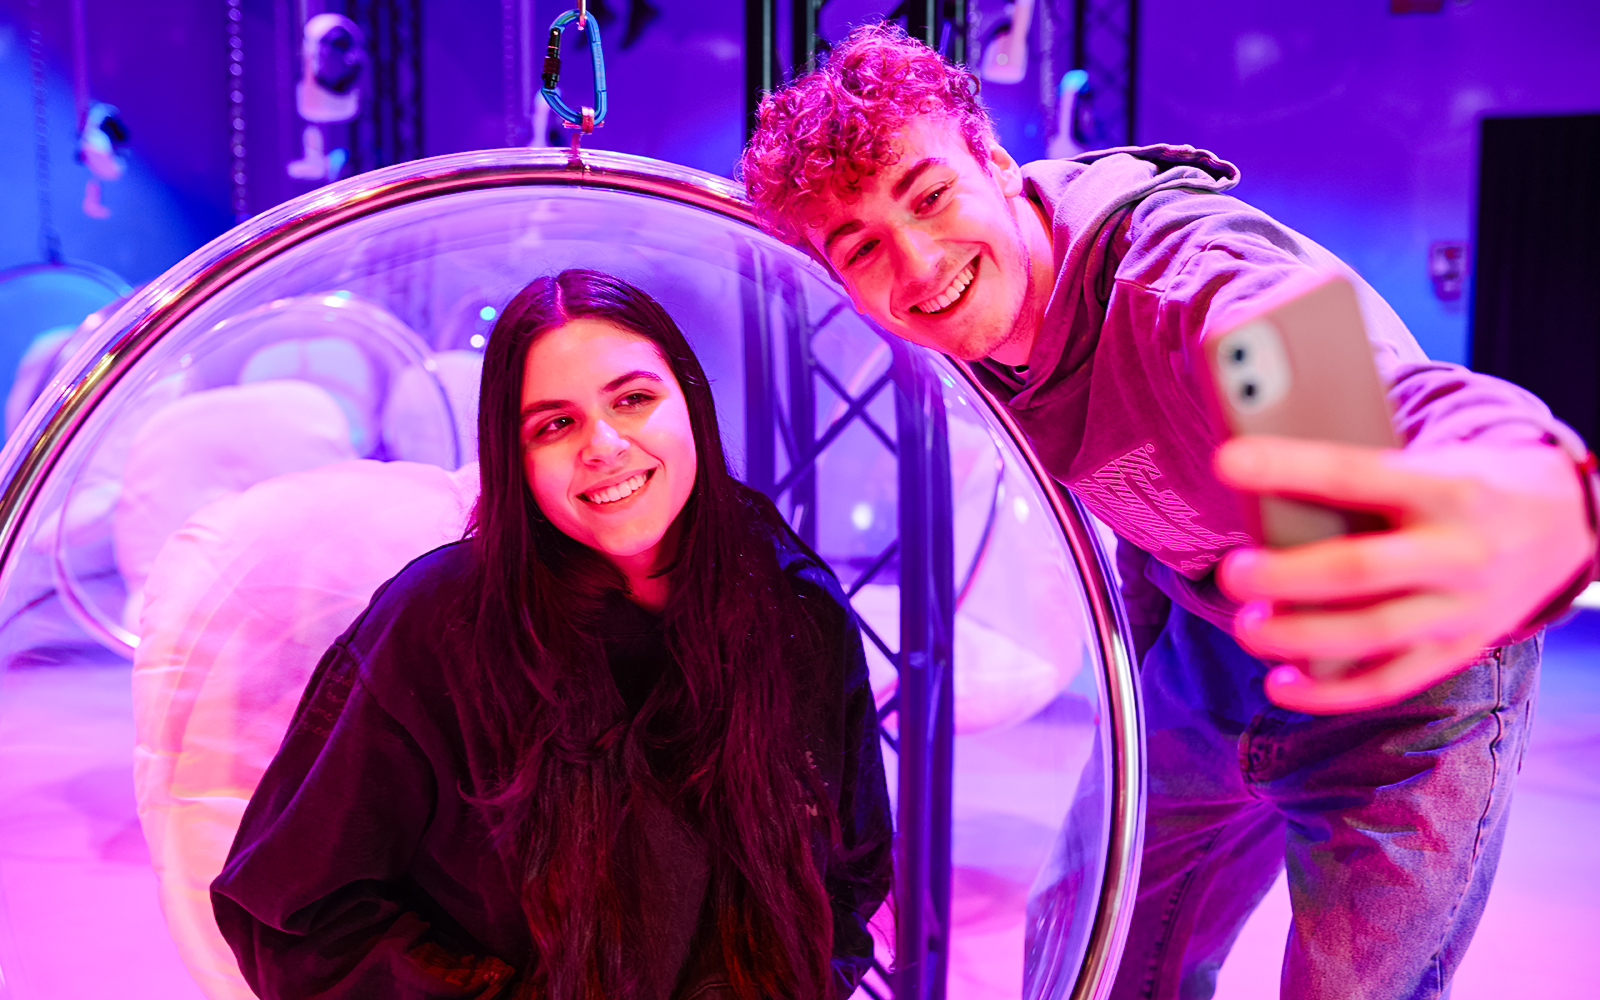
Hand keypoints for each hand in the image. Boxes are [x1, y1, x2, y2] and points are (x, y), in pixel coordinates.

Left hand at [1214, 436, 1592, 713]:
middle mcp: (1458, 550)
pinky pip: (1390, 681)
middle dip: (1285, 577)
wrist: (1566, 519)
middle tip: (1232, 573)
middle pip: (1358, 570)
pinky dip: (1329, 692)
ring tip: (1247, 627)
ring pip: (1370, 635)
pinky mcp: (1460, 648)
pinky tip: (1279, 684)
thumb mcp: (1426, 461)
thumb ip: (1359, 481)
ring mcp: (1463, 607)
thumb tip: (1260, 499)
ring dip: (1298, 638)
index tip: (1227, 461)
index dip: (1287, 467)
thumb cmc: (1465, 482)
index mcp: (1444, 486)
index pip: (1354, 473)